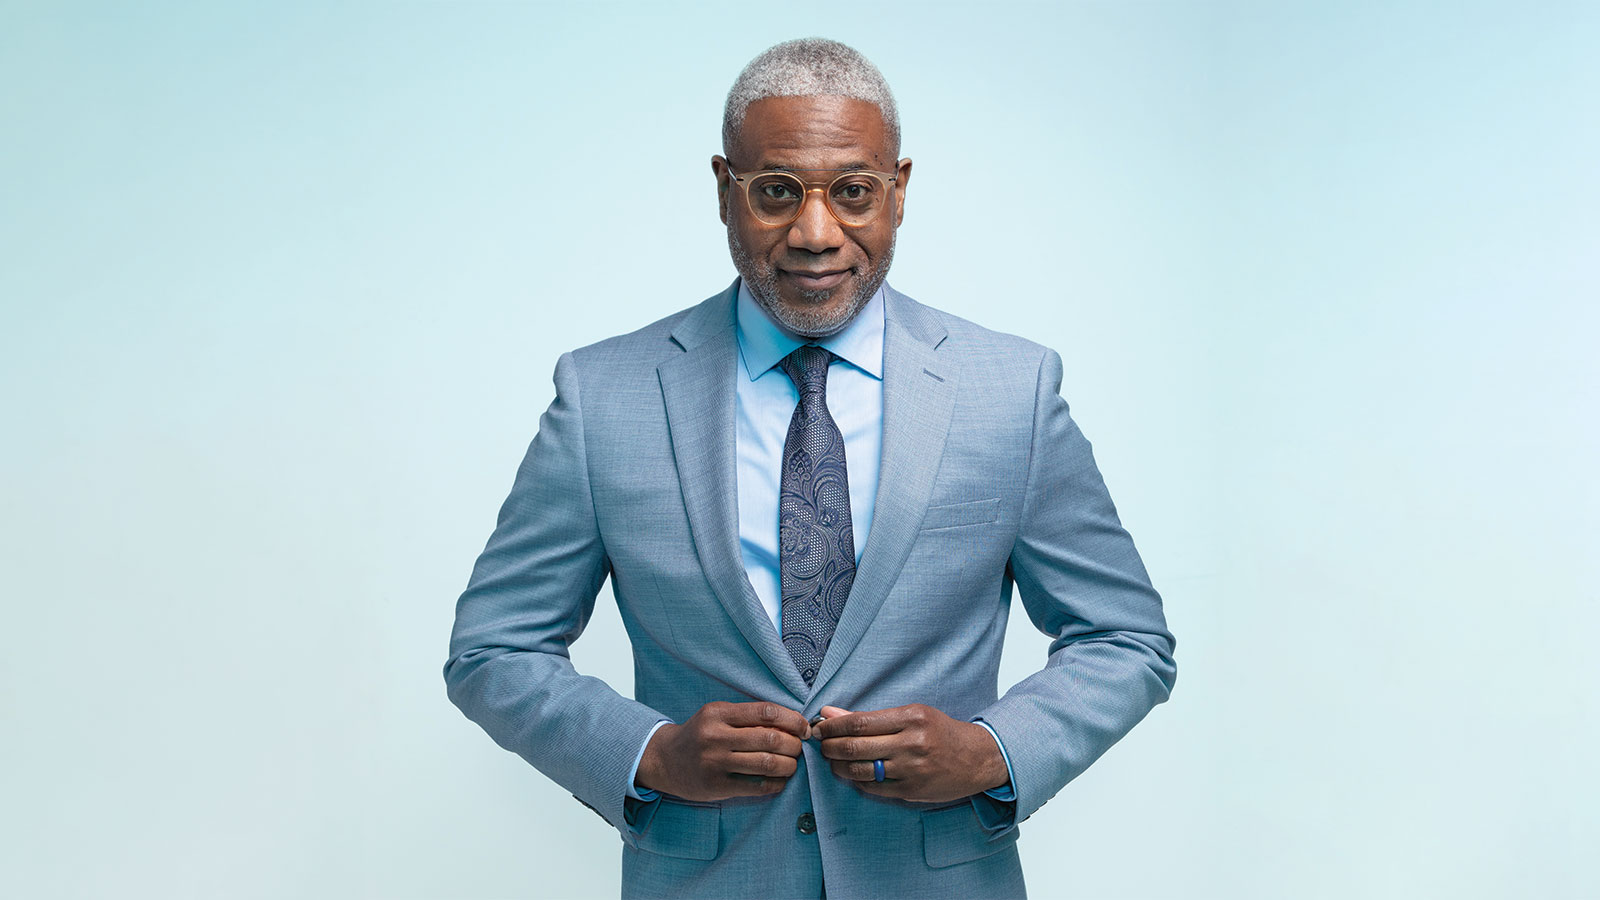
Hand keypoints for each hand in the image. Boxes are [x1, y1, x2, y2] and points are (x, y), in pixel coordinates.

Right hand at [635, 701, 810, 801]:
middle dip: (793, 745)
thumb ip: (749, 717)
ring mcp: (715, 763)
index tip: (804, 728)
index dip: (792, 720)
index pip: (766, 712)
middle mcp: (715, 736)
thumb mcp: (718, 716)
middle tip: (798, 749)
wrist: (665, 760)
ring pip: (767, 764)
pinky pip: (757, 786)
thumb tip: (793, 724)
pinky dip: (776, 784)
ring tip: (791, 765)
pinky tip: (779, 781)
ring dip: (788, 766)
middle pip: (770, 739)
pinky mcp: (716, 786)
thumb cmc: (701, 734)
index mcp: (718, 713)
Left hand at [815, 704, 1008, 803]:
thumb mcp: (911, 715)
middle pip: (854, 746)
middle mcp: (911, 743)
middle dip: (829, 746)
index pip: (859, 722)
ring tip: (834, 760)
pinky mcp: (912, 791)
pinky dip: (857, 781)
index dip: (832, 726)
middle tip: (821, 744)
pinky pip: (873, 788)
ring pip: (860, 770)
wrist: (977, 758)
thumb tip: (830, 712)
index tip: (819, 726)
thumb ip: (870, 717)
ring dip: (839, 766)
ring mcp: (911, 770)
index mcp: (911, 718)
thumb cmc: (940, 731)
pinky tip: (853, 774)